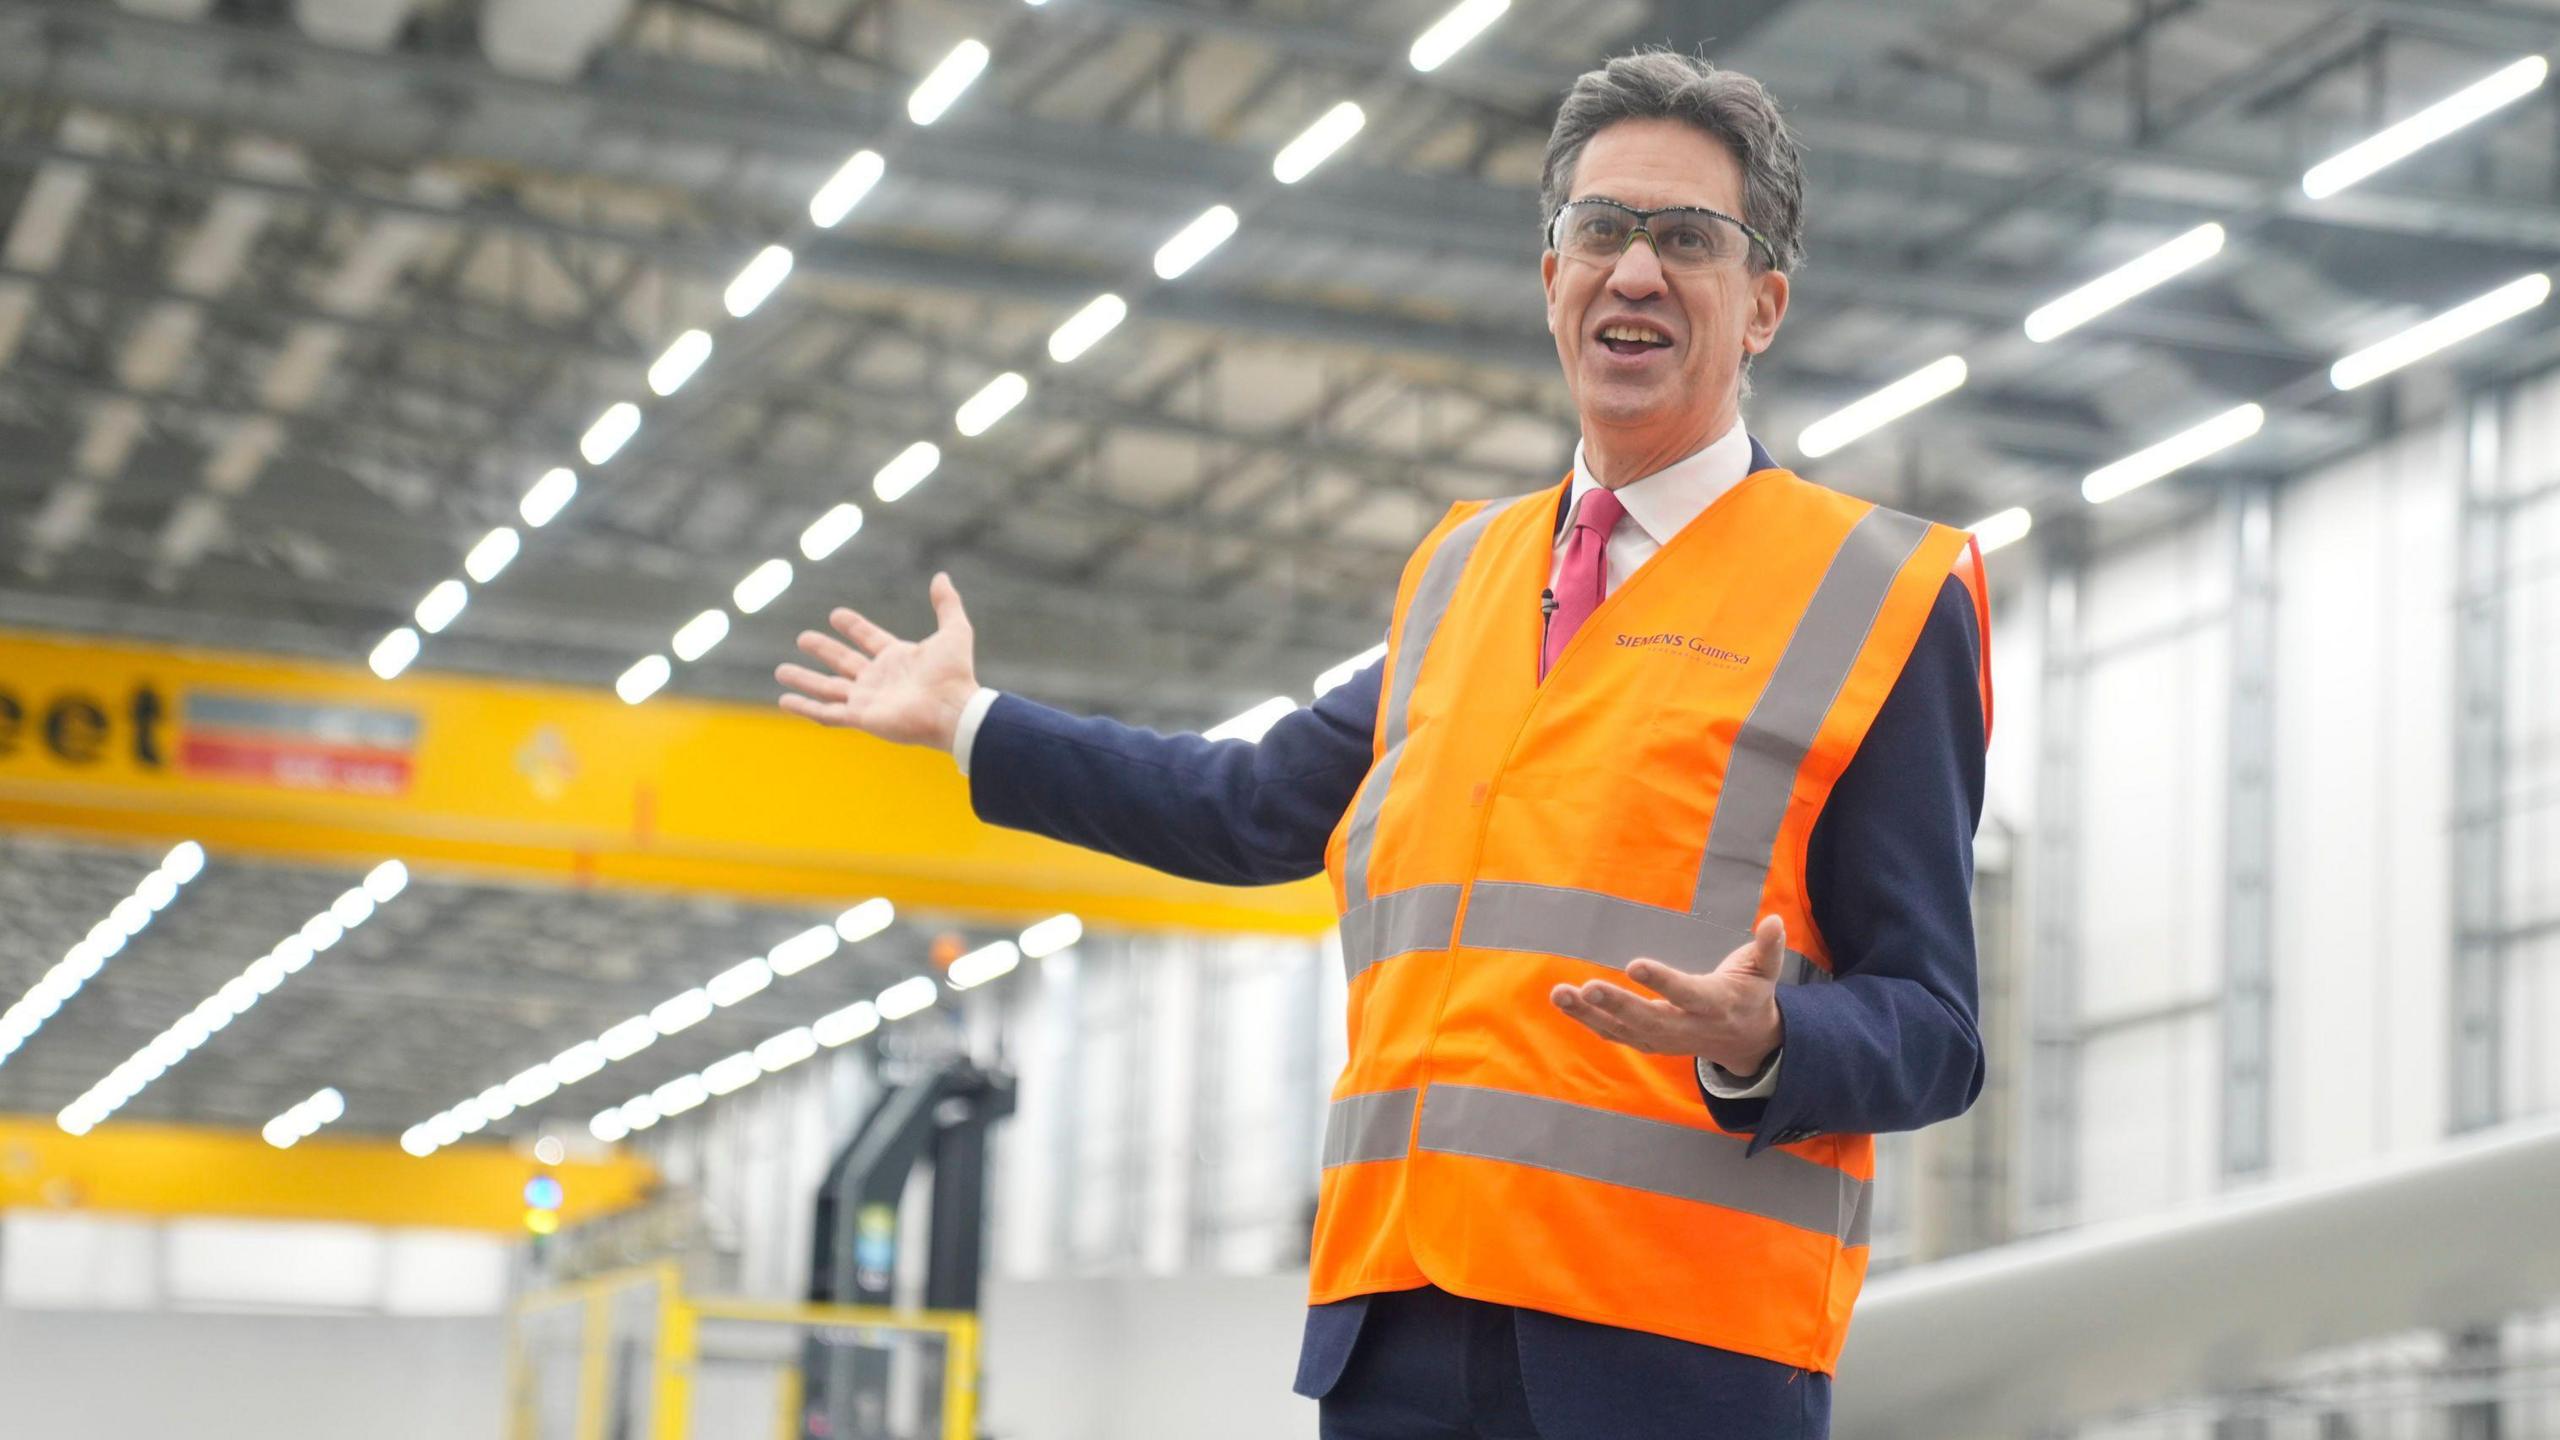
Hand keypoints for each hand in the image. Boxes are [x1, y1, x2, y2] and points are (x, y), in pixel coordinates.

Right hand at [774, 572, 980, 749]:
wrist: (953, 708)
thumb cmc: (955, 674)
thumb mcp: (955, 630)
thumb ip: (947, 604)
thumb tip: (942, 577)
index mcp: (898, 659)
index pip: (870, 639)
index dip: (854, 627)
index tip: (835, 614)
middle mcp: (879, 679)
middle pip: (844, 662)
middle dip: (823, 650)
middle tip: (802, 638)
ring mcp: (868, 699)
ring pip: (827, 688)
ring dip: (804, 679)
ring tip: (780, 670)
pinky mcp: (860, 717)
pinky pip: (826, 713)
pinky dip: (804, 707)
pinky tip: (784, 700)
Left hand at [1551, 915, 1786, 1075]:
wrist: (1747, 1043)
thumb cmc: (1751, 996)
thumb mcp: (1765, 973)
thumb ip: (1768, 948)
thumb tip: (1774, 920)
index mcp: (1714, 1004)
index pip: (1685, 993)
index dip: (1662, 981)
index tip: (1633, 964)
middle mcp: (1687, 1026)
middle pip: (1647, 1018)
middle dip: (1616, 1004)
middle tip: (1588, 985)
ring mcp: (1665, 1039)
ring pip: (1623, 1030)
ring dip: (1589, 1014)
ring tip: (1559, 994)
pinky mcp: (1650, 1043)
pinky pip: (1615, 1035)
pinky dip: (1589, 1021)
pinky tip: (1565, 1002)